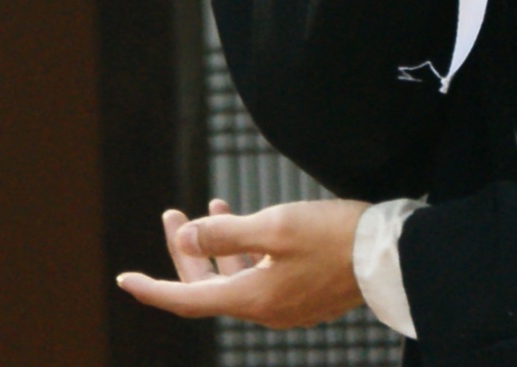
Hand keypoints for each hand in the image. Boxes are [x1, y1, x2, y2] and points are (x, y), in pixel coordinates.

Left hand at [116, 197, 369, 327]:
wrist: (393, 256)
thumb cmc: (335, 236)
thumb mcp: (274, 227)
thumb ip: (225, 234)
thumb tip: (186, 238)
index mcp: (254, 299)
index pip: (189, 300)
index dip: (153, 289)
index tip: (124, 279)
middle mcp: (266, 309)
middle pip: (208, 288)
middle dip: (184, 252)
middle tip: (171, 214)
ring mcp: (286, 304)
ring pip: (234, 279)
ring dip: (214, 247)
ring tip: (205, 207)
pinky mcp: (303, 293)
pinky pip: (258, 275)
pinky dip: (241, 250)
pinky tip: (242, 220)